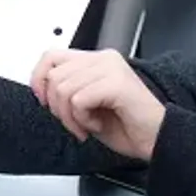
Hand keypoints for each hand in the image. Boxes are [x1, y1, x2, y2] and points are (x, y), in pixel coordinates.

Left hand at [31, 49, 164, 160]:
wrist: (156, 139)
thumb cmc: (126, 125)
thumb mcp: (86, 105)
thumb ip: (67, 90)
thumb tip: (42, 89)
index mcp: (97, 60)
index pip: (52, 56)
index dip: (39, 79)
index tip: (43, 101)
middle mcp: (104, 59)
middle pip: (54, 76)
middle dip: (58, 108)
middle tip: (75, 123)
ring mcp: (111, 69)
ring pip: (63, 89)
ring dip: (71, 117)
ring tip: (88, 125)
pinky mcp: (116, 83)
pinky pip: (78, 100)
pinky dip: (83, 119)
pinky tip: (98, 124)